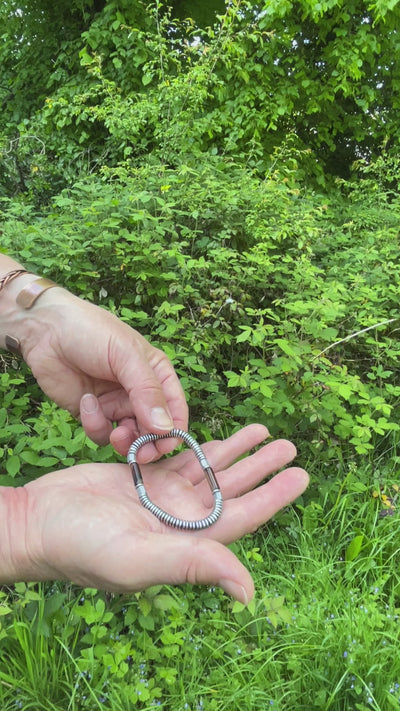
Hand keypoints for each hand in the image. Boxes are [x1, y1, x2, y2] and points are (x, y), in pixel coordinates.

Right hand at [7, 426, 308, 601]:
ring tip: (263, 429)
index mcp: (187, 541)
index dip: (274, 496)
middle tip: (290, 445)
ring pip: (209, 469)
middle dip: (262, 466)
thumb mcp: (139, 559)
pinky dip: (200, 444)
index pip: (242, 516)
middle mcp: (180, 519)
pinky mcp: (142, 476)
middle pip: (232, 488)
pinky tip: (218, 433)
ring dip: (237, 450)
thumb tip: (249, 590)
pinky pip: (180, 457)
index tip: (301, 475)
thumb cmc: (83, 547)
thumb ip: (193, 565)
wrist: (39, 522)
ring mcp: (161, 496)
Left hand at [21, 288, 187, 459]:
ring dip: (124, 440)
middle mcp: (140, 392)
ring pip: (130, 437)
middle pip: (155, 430)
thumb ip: (147, 391)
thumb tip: (166, 427)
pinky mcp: (93, 413)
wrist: (46, 330)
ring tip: (115, 433)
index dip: (174, 430)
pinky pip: (102, 433)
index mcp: (157, 374)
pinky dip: (95, 425)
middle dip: (148, 444)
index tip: (164, 445)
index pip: (176, 409)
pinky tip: (86, 402)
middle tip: (138, 452)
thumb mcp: (125, 356)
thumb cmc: (91, 332)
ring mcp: (116, 404)